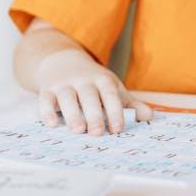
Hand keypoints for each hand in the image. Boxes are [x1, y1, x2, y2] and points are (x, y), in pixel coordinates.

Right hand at [34, 48, 152, 134]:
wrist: (64, 62)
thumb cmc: (94, 82)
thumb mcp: (112, 88)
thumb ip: (130, 104)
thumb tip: (149, 116)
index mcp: (103, 80)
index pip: (111, 95)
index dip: (115, 111)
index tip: (117, 129)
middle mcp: (83, 80)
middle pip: (89, 96)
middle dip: (94, 114)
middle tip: (97, 133)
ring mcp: (64, 84)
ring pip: (67, 97)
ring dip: (72, 113)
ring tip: (77, 130)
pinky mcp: (47, 90)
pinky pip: (45, 99)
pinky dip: (46, 111)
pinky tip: (52, 124)